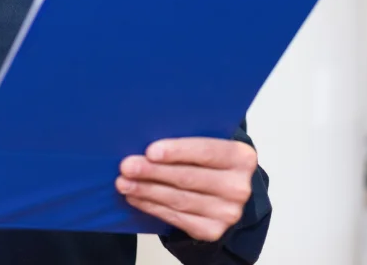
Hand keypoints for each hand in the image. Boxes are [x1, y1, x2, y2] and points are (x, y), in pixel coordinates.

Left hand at [116, 137, 256, 242]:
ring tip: (124, 183)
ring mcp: (227, 212)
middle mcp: (238, 187)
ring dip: (146, 190)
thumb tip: (147, 135)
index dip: (177, 151)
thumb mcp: (208, 144)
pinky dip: (152, 207)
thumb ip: (190, 138)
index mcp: (242, 157)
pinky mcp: (213, 230)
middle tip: (127, 166)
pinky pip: (176, 218)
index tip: (150, 151)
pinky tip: (136, 198)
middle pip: (188, 178)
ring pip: (179, 199)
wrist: (225, 193)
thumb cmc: (210, 162)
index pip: (206, 152)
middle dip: (153, 172)